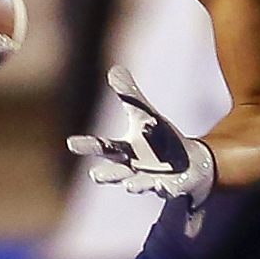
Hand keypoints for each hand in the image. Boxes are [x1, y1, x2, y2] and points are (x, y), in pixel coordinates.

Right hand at [70, 66, 214, 236]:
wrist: (189, 162)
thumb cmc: (160, 139)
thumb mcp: (146, 114)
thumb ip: (130, 94)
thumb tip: (114, 68)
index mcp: (124, 151)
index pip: (103, 147)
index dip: (88, 146)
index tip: (70, 143)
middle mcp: (134, 169)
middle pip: (116, 172)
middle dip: (106, 175)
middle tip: (94, 175)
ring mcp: (151, 180)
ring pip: (140, 185)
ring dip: (135, 185)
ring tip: (130, 185)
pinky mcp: (171, 187)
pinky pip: (167, 189)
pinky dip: (164, 188)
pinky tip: (163, 185)